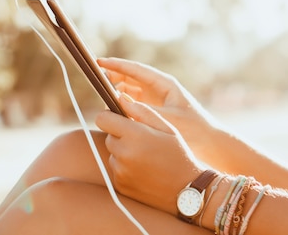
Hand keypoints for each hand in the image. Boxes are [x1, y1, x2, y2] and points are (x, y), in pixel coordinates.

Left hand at [95, 96, 202, 213]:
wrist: (185, 190)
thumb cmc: (178, 154)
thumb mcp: (167, 128)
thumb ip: (142, 111)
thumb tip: (121, 98)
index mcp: (135, 135)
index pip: (103, 118)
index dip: (110, 116)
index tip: (119, 118)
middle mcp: (123, 153)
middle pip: (108, 136)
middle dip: (121, 135)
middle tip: (142, 140)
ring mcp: (119, 171)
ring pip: (112, 153)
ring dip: (123, 152)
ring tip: (146, 157)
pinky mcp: (119, 185)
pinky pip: (116, 169)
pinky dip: (125, 167)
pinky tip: (144, 169)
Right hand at [97, 57, 219, 160]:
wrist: (210, 143)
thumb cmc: (194, 129)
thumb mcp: (167, 119)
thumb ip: (143, 110)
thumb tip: (119, 100)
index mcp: (165, 84)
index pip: (136, 70)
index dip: (117, 65)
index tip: (99, 62)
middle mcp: (160, 89)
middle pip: (131, 77)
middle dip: (114, 76)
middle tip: (95, 78)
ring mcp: (156, 99)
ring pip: (131, 90)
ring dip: (116, 90)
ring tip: (101, 95)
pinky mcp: (154, 111)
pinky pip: (133, 103)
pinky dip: (122, 104)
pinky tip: (112, 110)